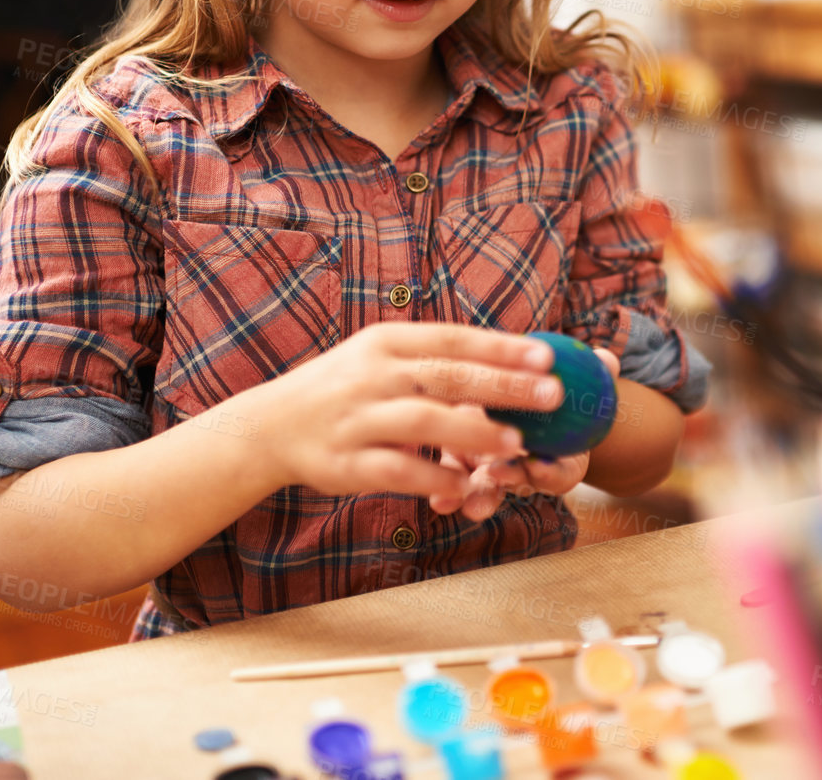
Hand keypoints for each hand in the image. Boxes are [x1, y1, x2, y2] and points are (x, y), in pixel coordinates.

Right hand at [231, 323, 561, 501]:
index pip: (452, 339)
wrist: (269, 426)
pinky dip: (433, 477)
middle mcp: (373, 375)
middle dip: (504, 385)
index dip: (501, 347)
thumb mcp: (380, 356)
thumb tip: (507, 356)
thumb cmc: (343, 388)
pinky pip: (397, 470)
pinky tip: (467, 484)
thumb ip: (433, 358)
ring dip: (474, 431)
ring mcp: (358, 419)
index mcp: (386, 343)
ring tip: (518, 443)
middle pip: (447, 376)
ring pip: (424, 421)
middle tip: (552, 395)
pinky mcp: (346, 462)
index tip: (546, 354)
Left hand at [429, 347, 618, 520]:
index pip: (558, 472)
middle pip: (517, 486)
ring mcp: (490, 471)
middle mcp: (523, 470)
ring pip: (486, 491)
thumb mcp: (580, 382)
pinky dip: (448, 494)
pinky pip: (454, 482)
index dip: (550, 471)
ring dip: (476, 498)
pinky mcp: (459, 463)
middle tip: (494, 477)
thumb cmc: (561, 394)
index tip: (538, 464)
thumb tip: (606, 358)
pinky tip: (438, 503)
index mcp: (555, 459)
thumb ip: (596, 372)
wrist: (530, 401)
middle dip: (506, 487)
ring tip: (462, 506)